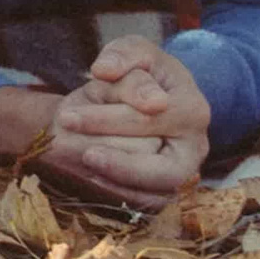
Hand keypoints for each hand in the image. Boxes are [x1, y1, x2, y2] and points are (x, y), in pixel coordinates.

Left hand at [35, 37, 209, 207]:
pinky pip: (144, 205)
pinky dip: (116, 195)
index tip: (66, 117)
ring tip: (80, 164)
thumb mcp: (132, 53)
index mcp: (193, 109)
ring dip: (114, 180)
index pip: (149, 119)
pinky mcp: (167, 193)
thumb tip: (105, 70)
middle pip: (156, 164)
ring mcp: (183, 174)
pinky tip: (88, 179)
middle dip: (110, 154)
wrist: (137, 105)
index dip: (107, 119)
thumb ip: (122, 55)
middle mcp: (195, 147)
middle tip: (64, 145)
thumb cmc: (138, 75)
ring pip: (152, 191)